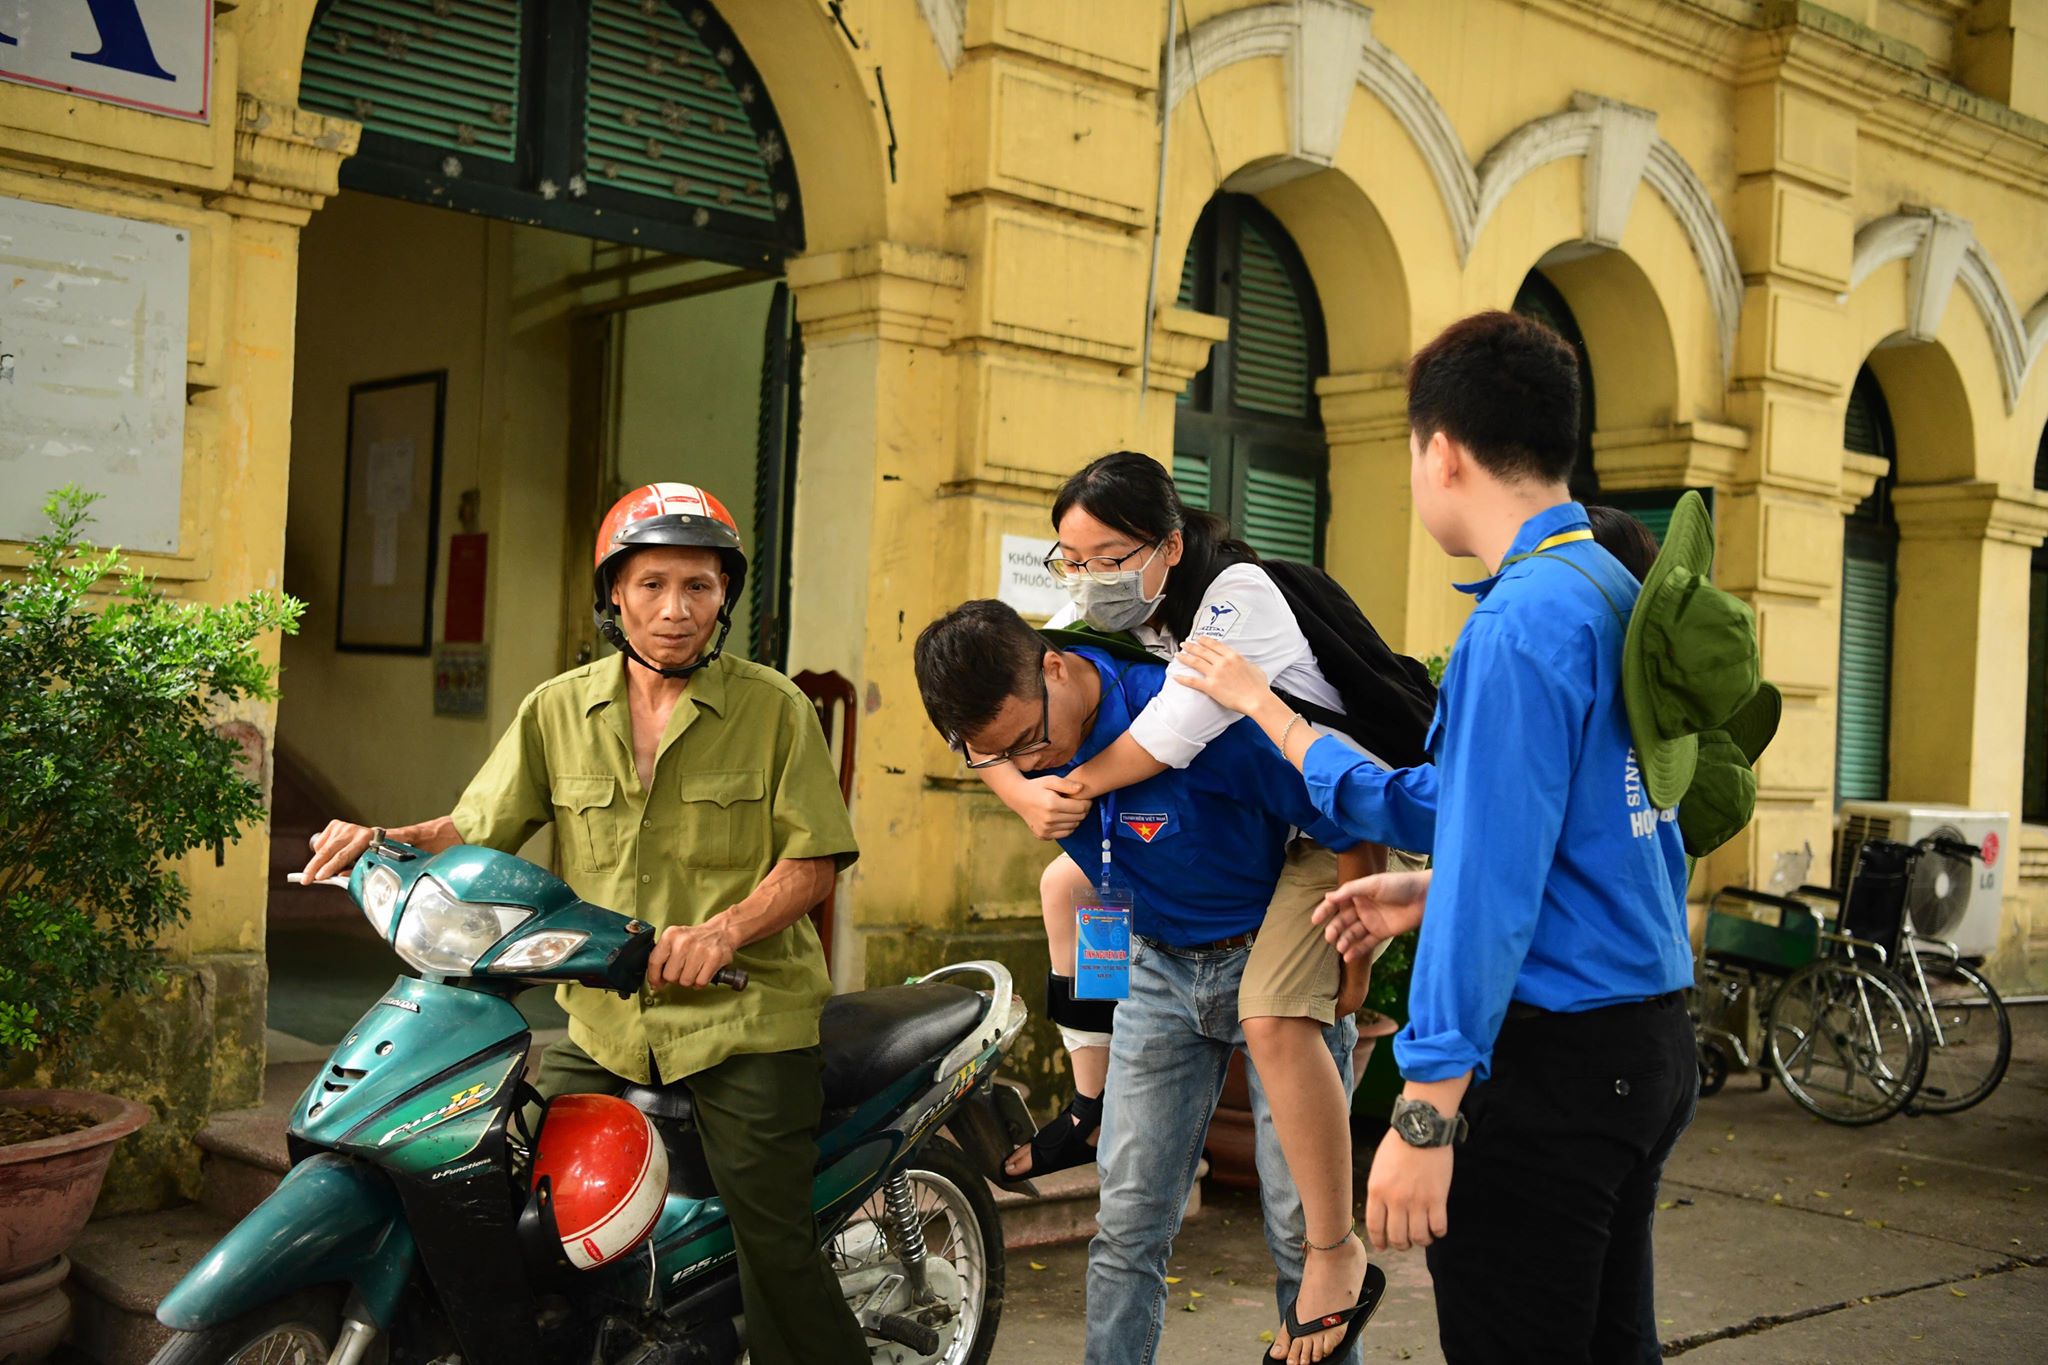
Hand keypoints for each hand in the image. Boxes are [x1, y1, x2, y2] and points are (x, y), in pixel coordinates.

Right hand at [303, 820, 375, 883]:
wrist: (378, 837)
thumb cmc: (372, 853)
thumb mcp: (368, 863)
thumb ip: (354, 871)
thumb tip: (339, 877)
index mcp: (364, 839)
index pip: (343, 855)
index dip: (330, 867)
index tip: (319, 877)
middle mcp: (352, 830)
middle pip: (328, 850)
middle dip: (315, 867)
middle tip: (305, 879)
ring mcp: (343, 826)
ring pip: (322, 848)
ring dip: (318, 862)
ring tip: (322, 871)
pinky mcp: (335, 824)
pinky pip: (321, 843)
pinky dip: (321, 853)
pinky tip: (330, 856)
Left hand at [648, 919, 738, 989]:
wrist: (721, 931)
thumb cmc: (696, 939)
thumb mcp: (675, 940)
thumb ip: (662, 957)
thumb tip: (655, 981)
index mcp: (670, 935)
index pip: (654, 961)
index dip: (654, 977)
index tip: (656, 984)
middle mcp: (684, 941)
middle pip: (670, 976)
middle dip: (675, 978)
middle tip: (682, 970)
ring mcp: (699, 949)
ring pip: (685, 981)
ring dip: (690, 980)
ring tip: (694, 969)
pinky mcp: (714, 958)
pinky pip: (700, 982)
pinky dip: (701, 982)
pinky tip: (703, 972)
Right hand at [1013, 775, 1089, 839]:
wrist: (1018, 797)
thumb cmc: (1036, 787)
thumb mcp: (1051, 780)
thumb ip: (1067, 784)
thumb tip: (1082, 788)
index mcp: (1052, 804)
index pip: (1080, 807)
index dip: (1087, 803)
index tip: (1086, 799)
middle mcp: (1049, 819)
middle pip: (1078, 818)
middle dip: (1083, 811)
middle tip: (1081, 804)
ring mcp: (1045, 829)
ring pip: (1073, 826)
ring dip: (1076, 819)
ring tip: (1072, 810)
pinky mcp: (1043, 835)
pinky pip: (1065, 834)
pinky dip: (1068, 827)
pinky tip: (1065, 818)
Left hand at [1172, 639, 1274, 716]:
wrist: (1257, 700)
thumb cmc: (1259, 687)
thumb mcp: (1255, 668)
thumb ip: (1246, 663)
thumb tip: (1244, 663)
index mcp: (1233, 656)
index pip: (1215, 645)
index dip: (1204, 640)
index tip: (1199, 639)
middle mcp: (1222, 662)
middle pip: (1202, 651)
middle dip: (1191, 646)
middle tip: (1184, 644)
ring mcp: (1215, 674)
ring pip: (1195, 662)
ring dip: (1185, 657)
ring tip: (1178, 655)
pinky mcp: (1210, 686)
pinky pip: (1193, 681)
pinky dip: (1183, 679)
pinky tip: (1175, 676)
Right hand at [1313, 870, 1430, 961]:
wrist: (1425, 896)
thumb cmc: (1399, 884)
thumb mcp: (1373, 884)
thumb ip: (1350, 891)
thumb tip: (1328, 897)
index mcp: (1359, 893)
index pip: (1337, 903)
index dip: (1325, 911)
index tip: (1315, 920)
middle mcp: (1363, 908)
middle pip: (1343, 921)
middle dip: (1334, 929)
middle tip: (1329, 937)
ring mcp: (1372, 921)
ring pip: (1353, 933)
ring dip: (1345, 941)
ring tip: (1340, 947)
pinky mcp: (1382, 933)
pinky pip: (1366, 943)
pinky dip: (1357, 950)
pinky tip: (1348, 956)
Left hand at [1365, 1125, 1452, 1250]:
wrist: (1421, 1128)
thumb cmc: (1398, 1145)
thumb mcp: (1379, 1168)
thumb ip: (1379, 1192)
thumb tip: (1381, 1213)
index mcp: (1377, 1192)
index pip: (1376, 1227)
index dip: (1380, 1241)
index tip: (1383, 1246)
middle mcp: (1396, 1200)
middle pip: (1398, 1238)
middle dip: (1402, 1245)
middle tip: (1406, 1242)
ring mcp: (1417, 1201)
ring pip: (1419, 1238)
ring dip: (1421, 1241)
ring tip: (1424, 1236)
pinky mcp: (1437, 1198)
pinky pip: (1438, 1228)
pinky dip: (1438, 1232)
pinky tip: (1437, 1227)